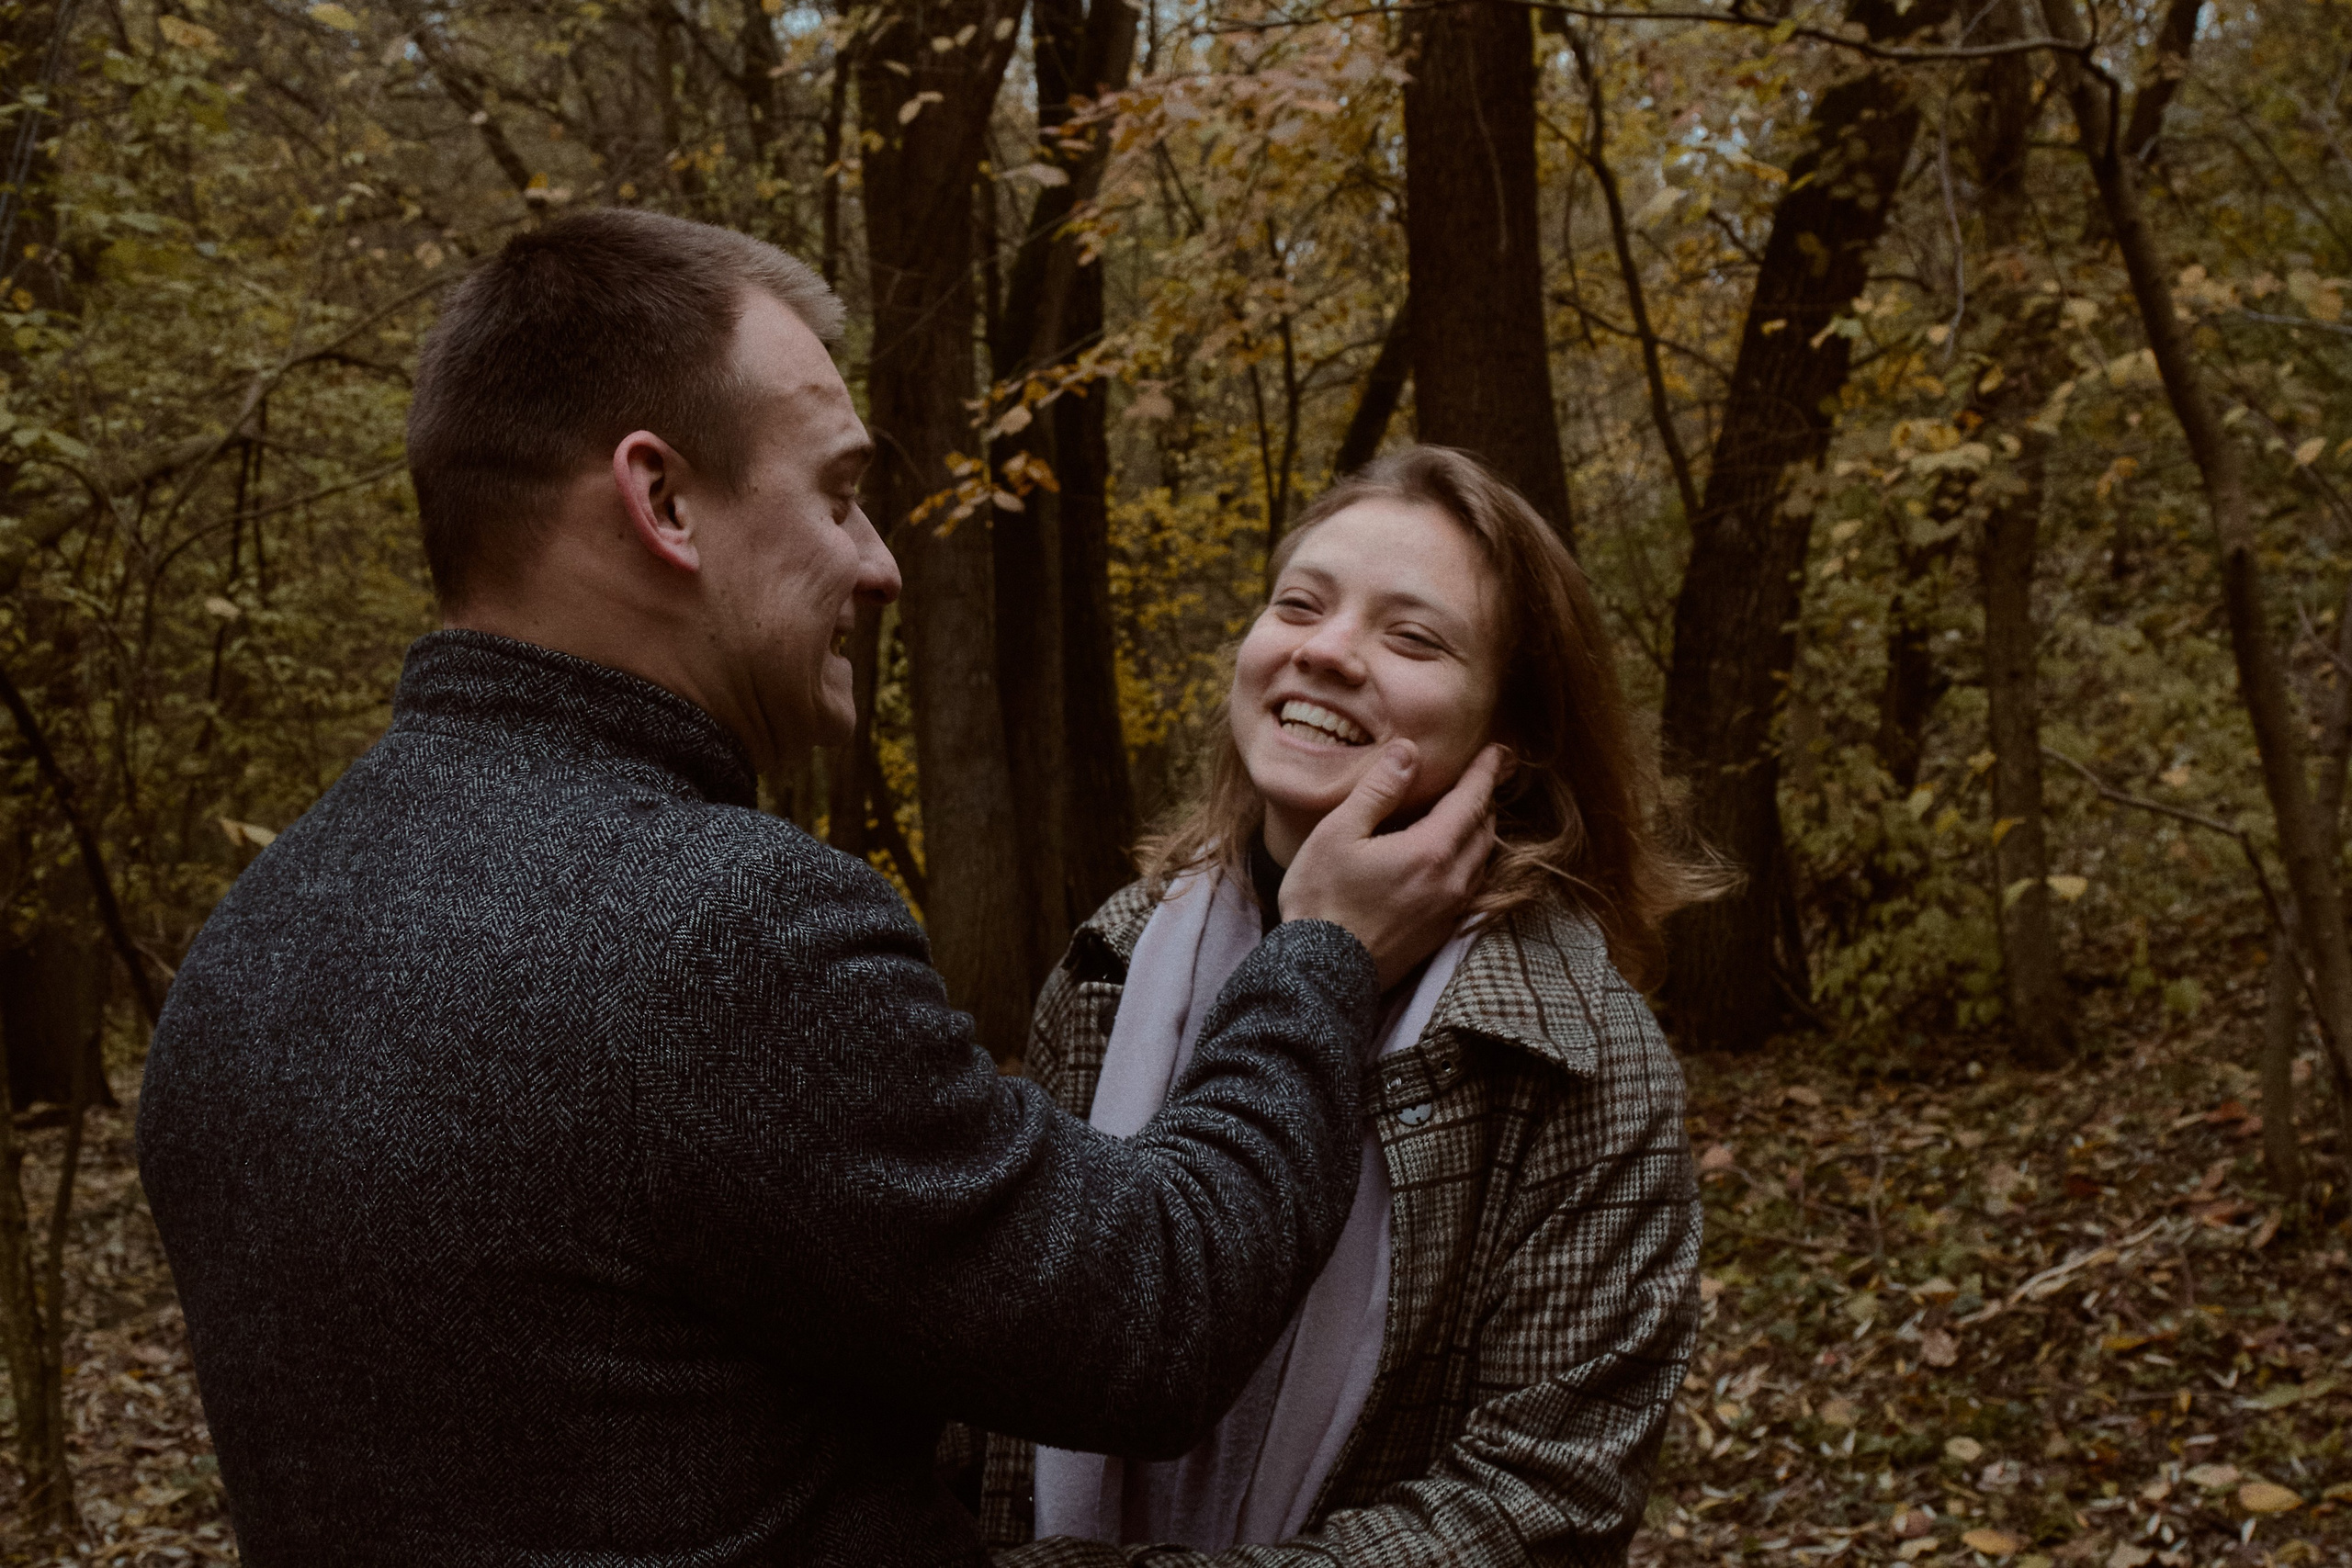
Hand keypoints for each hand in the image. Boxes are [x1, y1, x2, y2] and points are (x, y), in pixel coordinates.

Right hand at [1279, 741, 1503, 988]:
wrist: (1322, 974)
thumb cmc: (1322, 900)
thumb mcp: (1338, 833)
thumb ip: (1378, 790)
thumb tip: (1409, 752)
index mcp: (1431, 850)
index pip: (1472, 799)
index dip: (1486, 771)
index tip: (1499, 751)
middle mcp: (1452, 880)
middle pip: (1484, 829)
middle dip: (1484, 799)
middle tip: (1483, 776)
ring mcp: (1450, 910)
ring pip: (1481, 859)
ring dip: (1478, 831)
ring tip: (1467, 812)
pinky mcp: (1442, 932)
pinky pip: (1470, 885)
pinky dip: (1469, 860)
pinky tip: (1450, 857)